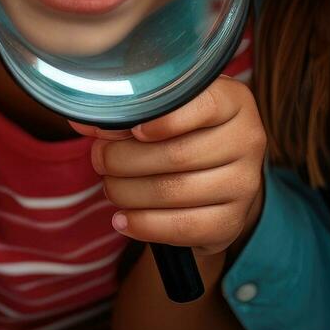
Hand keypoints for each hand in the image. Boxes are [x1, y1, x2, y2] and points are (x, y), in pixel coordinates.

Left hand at [77, 76, 264, 256]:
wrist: (214, 180)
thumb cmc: (182, 134)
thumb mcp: (164, 111)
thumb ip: (127, 111)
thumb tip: (81, 118)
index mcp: (234, 102)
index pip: (203, 105)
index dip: (164, 119)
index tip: (133, 129)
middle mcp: (248, 140)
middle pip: (178, 154)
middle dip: (124, 159)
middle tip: (99, 158)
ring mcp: (244, 184)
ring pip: (174, 191)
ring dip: (127, 192)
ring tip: (108, 186)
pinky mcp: (231, 221)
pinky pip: (182, 227)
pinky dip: (144, 225)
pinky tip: (122, 219)